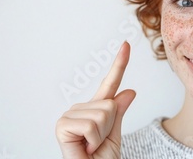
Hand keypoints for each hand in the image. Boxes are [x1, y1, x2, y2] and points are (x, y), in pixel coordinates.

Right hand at [56, 41, 135, 158]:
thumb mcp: (115, 135)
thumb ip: (119, 112)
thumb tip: (130, 90)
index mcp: (94, 110)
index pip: (109, 84)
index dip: (119, 64)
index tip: (126, 44)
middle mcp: (80, 109)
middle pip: (110, 105)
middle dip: (110, 127)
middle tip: (98, 143)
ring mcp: (69, 115)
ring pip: (102, 114)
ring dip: (101, 135)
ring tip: (90, 146)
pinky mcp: (62, 124)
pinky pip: (91, 124)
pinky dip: (93, 140)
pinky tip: (83, 147)